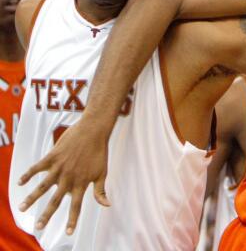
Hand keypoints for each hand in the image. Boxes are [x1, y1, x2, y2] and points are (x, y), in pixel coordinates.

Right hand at [17, 120, 110, 234]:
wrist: (94, 130)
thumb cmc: (99, 152)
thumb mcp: (103, 172)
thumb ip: (100, 191)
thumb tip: (107, 205)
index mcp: (81, 183)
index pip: (76, 205)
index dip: (73, 219)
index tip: (69, 233)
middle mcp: (68, 178)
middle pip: (56, 200)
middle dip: (47, 214)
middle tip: (39, 227)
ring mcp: (59, 167)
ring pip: (42, 186)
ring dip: (31, 198)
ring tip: (22, 208)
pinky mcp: (52, 157)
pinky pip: (37, 167)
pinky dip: (28, 174)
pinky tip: (20, 182)